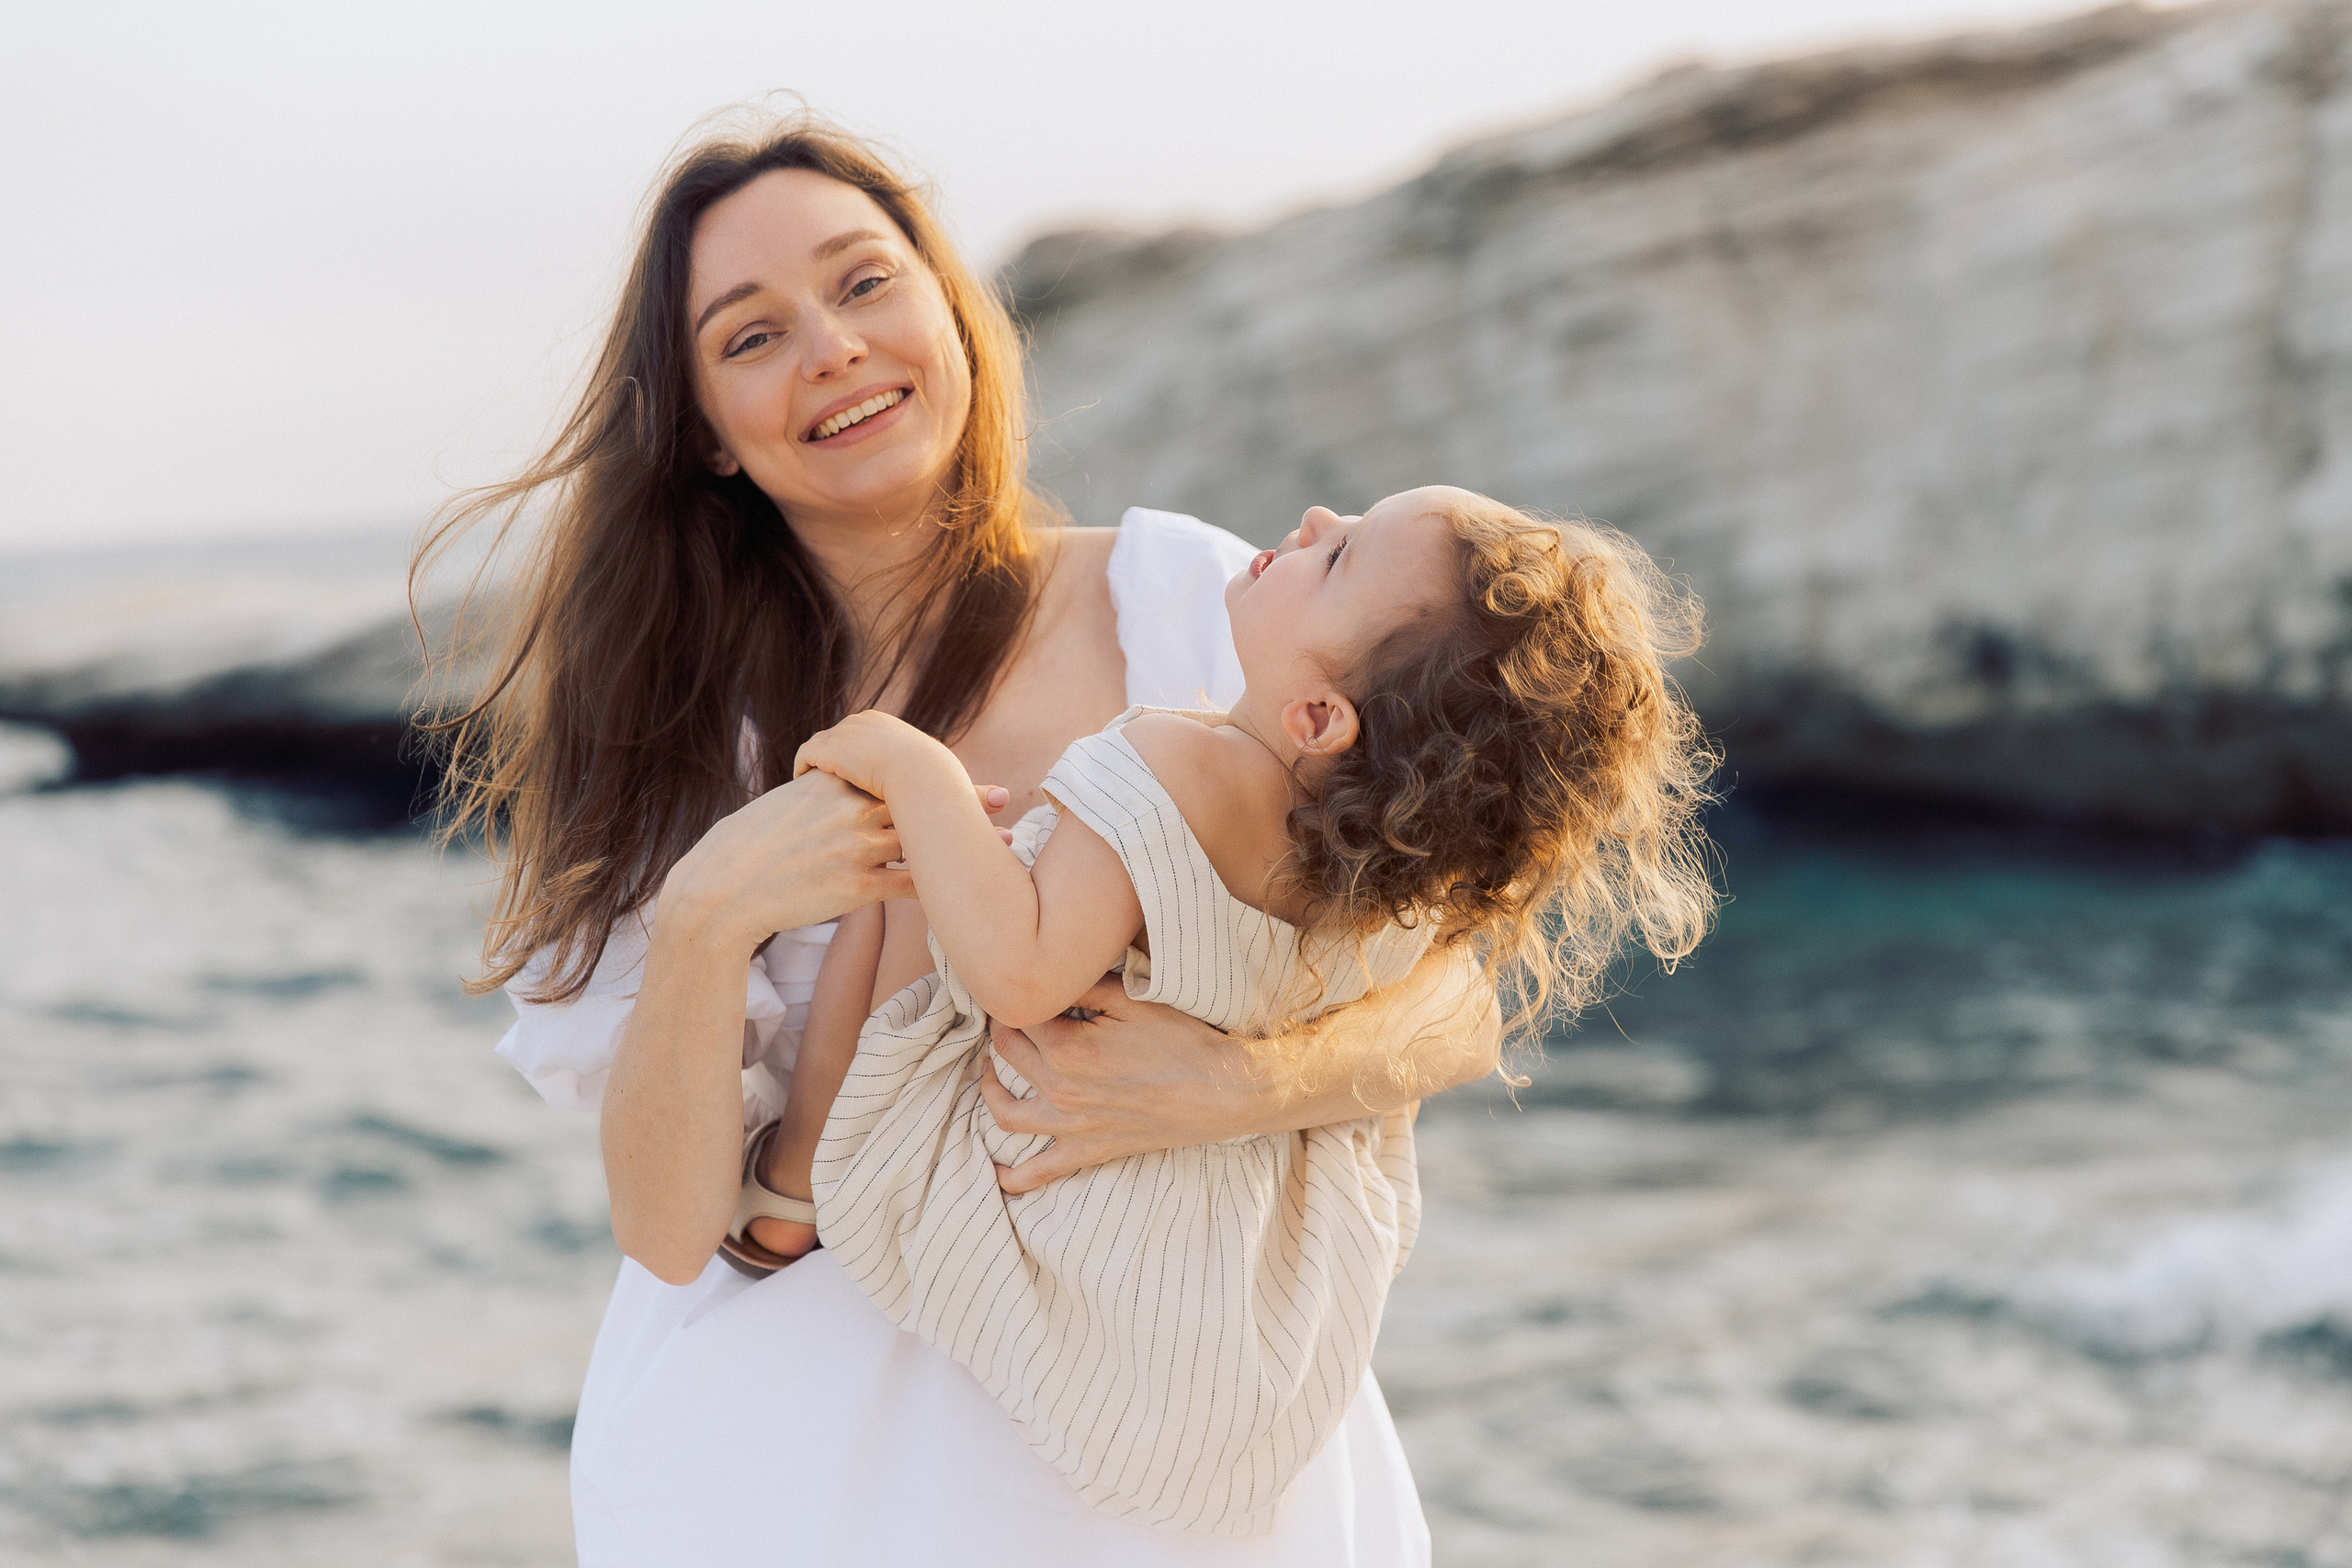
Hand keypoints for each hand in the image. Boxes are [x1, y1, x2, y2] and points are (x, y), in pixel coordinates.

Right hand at [661, 766, 1007, 950]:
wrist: (723, 890)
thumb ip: (827, 790)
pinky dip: (940, 885)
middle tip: (1003, 794)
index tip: (959, 769)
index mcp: (832, 782)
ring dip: (966, 842)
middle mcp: (849, 809)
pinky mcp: (856, 888)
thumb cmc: (750, 846)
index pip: (891, 771)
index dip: (930, 771)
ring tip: (1003, 839)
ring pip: (925, 841)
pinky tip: (965, 888)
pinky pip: (910, 886)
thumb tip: (855, 784)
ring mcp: (855, 848)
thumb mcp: (788, 803)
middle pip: (919, 800)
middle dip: (963, 797)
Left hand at [793, 709, 961, 801]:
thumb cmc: (928, 774)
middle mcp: (858, 721)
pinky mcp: (827, 749)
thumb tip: (929, 776)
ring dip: (812, 761)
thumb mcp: (925, 765)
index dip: (847, 750)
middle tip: (821, 776)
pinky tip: (801, 783)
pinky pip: (805, 756)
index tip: (845, 770)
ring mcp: (841, 733)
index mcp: (879, 721)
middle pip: (833, 736)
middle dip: (828, 754)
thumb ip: (916, 766)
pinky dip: (801, 767)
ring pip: (817, 745)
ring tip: (808, 780)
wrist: (919, 771)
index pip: (855, 732)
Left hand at [981, 978, 1266, 1193]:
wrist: (1223, 1090)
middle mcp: (1059, 1090)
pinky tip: (999, 1169)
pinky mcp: (1090, 1151)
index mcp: (1067, 1049)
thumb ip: (1085, 986)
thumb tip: (1052, 976)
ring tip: (989, 1073)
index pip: (1020, 1016)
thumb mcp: (1134, 999)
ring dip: (989, 1090)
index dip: (1016, 998)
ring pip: (1005, 1112)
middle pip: (1008, 1054)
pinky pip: (1040, 1172)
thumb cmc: (1183, 1040)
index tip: (1020, 986)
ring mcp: (1071, 1127)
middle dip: (1001, 1031)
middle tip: (1009, 1016)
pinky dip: (1013, 1175)